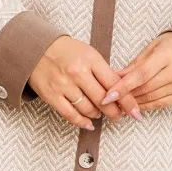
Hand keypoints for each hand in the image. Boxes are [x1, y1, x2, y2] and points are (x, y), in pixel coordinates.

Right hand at [28, 36, 142, 129]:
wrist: (36, 48)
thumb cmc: (65, 51)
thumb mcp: (88, 53)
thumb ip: (103, 72)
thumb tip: (120, 93)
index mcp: (90, 59)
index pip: (115, 84)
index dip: (127, 101)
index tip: (135, 112)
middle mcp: (77, 72)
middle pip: (103, 100)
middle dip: (114, 112)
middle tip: (119, 116)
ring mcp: (63, 85)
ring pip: (88, 109)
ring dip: (98, 115)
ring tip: (101, 114)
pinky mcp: (51, 95)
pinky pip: (71, 115)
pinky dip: (82, 122)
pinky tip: (89, 123)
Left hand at [101, 32, 171, 113]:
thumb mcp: (153, 47)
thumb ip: (135, 64)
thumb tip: (115, 77)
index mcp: (167, 55)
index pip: (141, 75)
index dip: (123, 87)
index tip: (107, 96)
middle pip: (145, 89)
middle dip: (124, 96)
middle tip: (108, 99)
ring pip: (151, 99)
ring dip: (133, 102)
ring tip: (118, 103)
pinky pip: (160, 104)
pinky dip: (145, 106)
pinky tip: (134, 105)